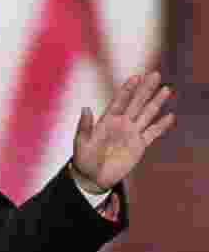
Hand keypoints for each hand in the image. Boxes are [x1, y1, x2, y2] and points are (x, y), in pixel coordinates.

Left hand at [71, 71, 174, 192]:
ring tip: (166, 89)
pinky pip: (152, 133)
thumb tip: (85, 107)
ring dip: (156, 102)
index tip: (136, 77)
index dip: (127, 89)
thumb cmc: (83, 159)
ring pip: (146, 115)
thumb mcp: (81, 142)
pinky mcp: (139, 146)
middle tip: (155, 74)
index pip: (119, 101)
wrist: (92, 177)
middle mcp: (121, 124)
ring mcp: (131, 133)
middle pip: (136, 103)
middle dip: (145, 89)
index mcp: (107, 120)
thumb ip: (85, 126)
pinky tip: (170, 116)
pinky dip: (161, 125)